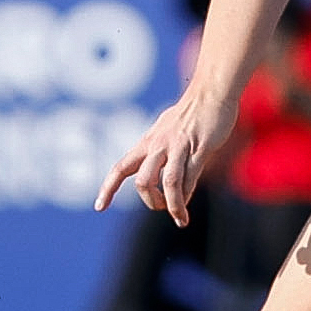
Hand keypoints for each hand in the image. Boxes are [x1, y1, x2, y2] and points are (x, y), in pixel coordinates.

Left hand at [95, 92, 237, 221]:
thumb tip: (157, 174)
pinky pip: (190, 177)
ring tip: (179, 218)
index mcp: (147, 143)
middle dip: (150, 201)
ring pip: (168, 182)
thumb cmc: (188, 115)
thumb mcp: (165, 132)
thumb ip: (158, 152)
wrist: (210, 93)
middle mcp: (158, 146)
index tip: (99, 206)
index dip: (108, 188)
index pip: (120, 168)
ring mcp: (178, 147)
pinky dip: (187, 196)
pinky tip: (187, 207)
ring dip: (172, 205)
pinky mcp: (200, 148)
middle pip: (142, 181)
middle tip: (161, 207)